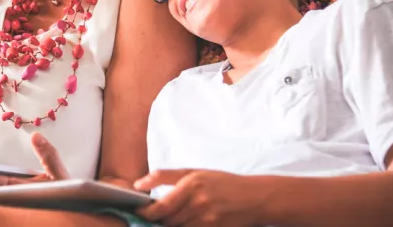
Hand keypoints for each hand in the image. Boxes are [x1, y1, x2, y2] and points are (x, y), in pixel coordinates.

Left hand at [133, 169, 268, 226]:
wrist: (254, 198)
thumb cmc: (221, 182)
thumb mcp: (195, 172)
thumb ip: (165, 176)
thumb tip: (138, 185)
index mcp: (192, 183)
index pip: (161, 206)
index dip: (146, 212)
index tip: (138, 211)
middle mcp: (199, 203)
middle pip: (167, 221)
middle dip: (154, 220)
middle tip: (149, 216)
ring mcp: (207, 220)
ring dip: (167, 226)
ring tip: (166, 219)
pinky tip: (182, 223)